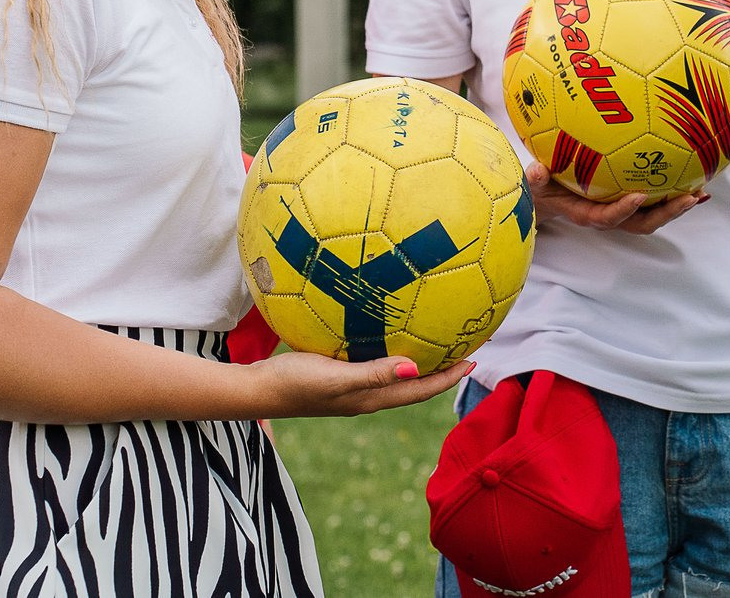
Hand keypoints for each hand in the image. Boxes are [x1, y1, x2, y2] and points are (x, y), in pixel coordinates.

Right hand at [252, 349, 471, 418]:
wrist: (254, 390)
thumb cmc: (293, 383)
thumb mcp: (335, 377)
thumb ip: (373, 374)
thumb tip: (416, 370)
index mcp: (371, 399)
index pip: (420, 391)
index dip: (448, 377)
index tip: (474, 360)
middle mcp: (367, 396)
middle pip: (414, 385)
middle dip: (442, 369)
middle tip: (464, 346)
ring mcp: (352, 387)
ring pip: (396, 375)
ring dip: (419, 361)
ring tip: (437, 340)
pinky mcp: (337, 375)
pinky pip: (375, 363)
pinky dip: (391, 352)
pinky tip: (388, 330)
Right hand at [523, 159, 705, 234]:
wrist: (546, 198)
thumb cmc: (541, 189)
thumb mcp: (532, 184)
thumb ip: (534, 179)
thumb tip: (535, 171)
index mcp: (586, 214)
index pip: (607, 218)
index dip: (624, 210)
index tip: (640, 195)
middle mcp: (608, 216)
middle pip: (642, 223)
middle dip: (667, 213)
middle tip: (689, 198)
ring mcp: (621, 211)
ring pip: (653, 215)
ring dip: (677, 207)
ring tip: (701, 193)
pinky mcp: (629, 202)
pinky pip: (655, 201)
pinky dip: (675, 194)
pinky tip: (695, 180)